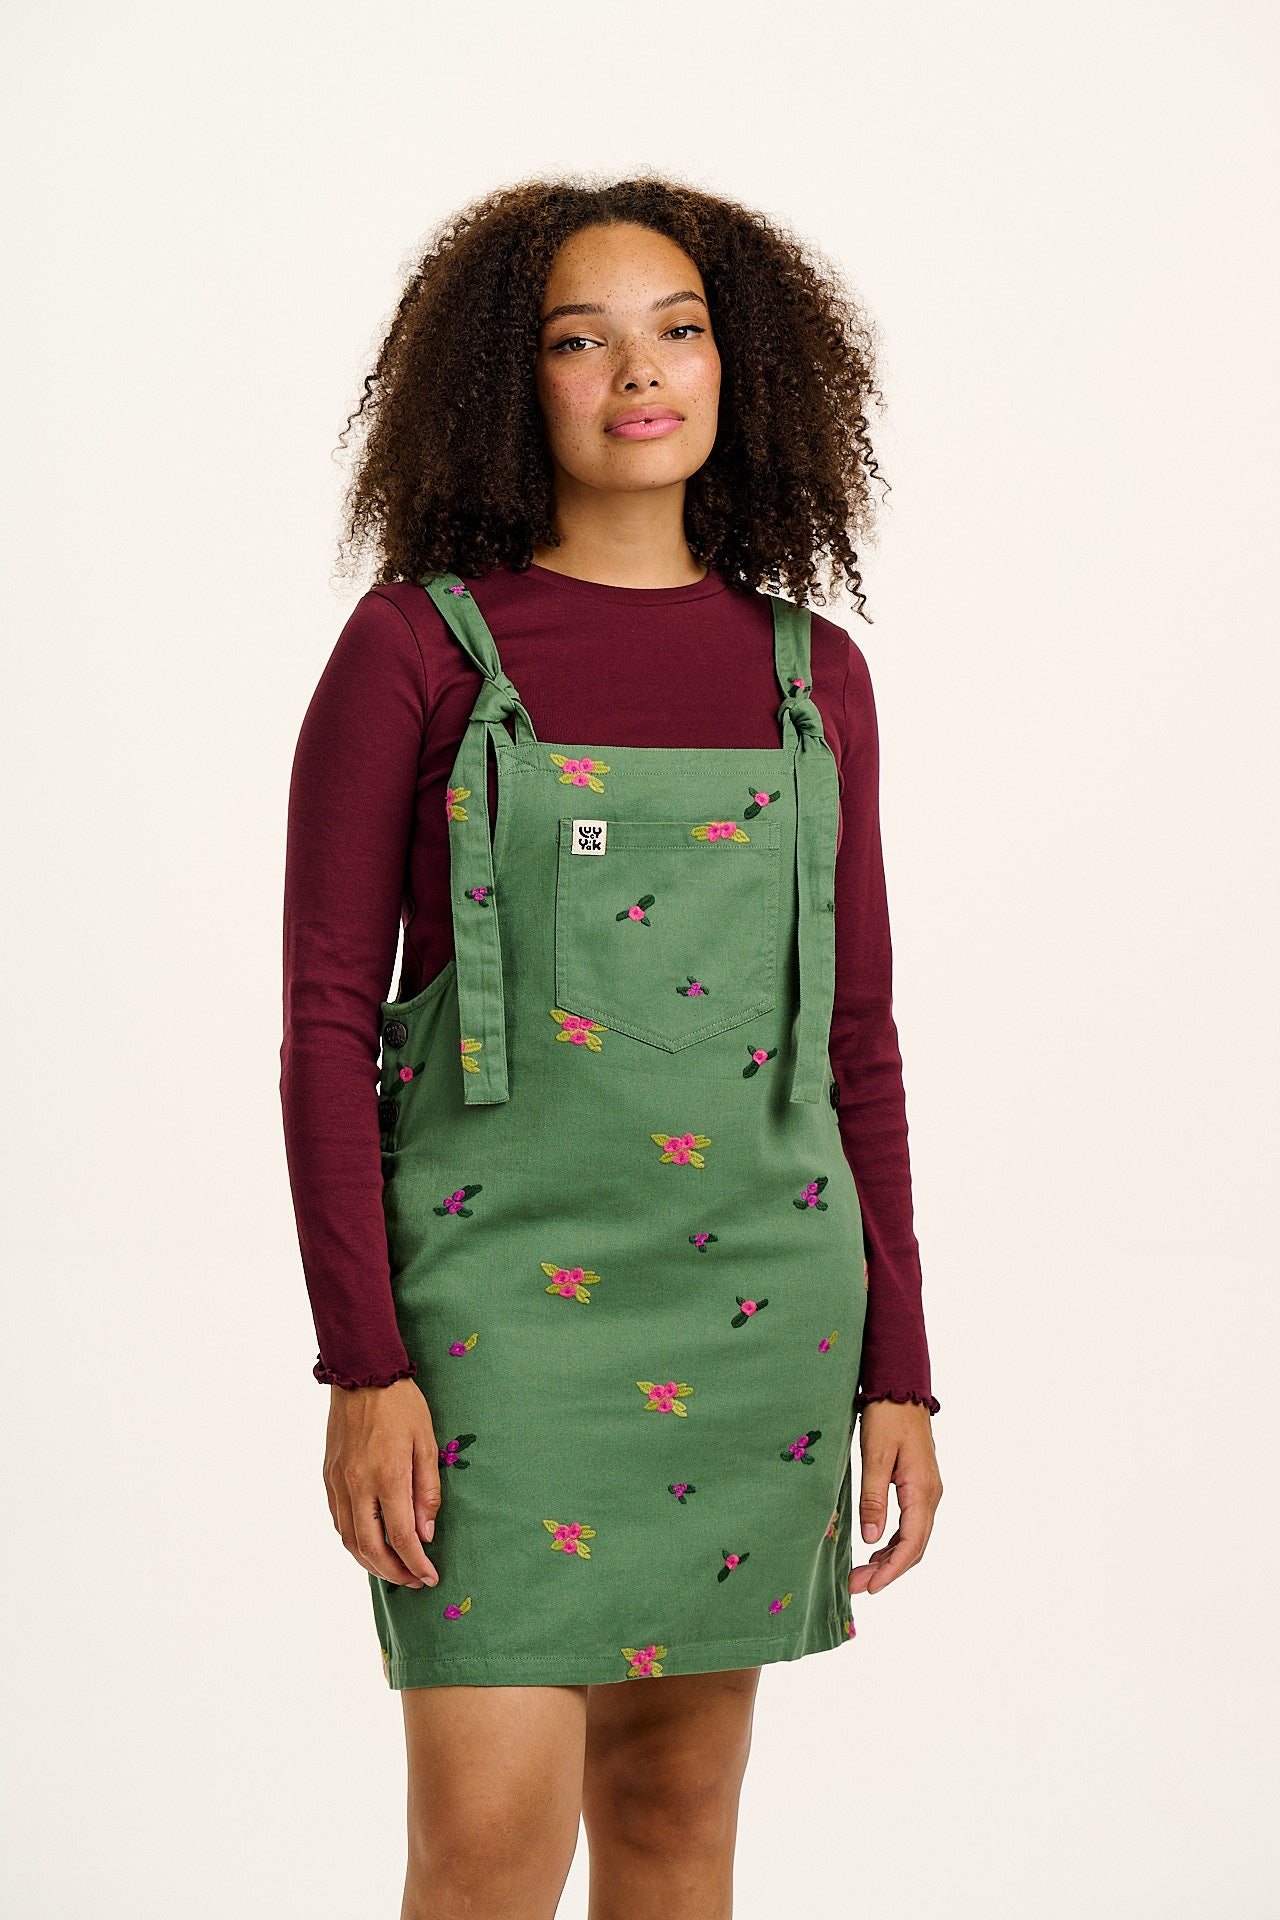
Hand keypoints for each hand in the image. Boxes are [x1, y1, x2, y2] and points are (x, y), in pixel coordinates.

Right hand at [323, 1376, 440, 1587]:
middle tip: (414, 1580)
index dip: (416, 1563)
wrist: (361, 1372)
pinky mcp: (328, 1475)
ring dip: (371, 1563)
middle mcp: (357, 1484)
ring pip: (349, 1539)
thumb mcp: (427, 1442)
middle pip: (370, 1548)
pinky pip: (338, 1520)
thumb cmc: (402, 1404)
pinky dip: (354, 1541)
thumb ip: (427, 1491)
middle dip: (394, 1572)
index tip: (430, 1577)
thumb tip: (425, 1534)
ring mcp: (338, 1481)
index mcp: (386, 1475)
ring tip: (394, 1569)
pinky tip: (370, 1543)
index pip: (400, 1537)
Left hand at [849, 1399, 941, 1595]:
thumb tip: (870, 1539)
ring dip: (890, 1558)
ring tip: (861, 1574)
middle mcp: (931, 1495)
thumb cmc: (887, 1417)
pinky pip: (911, 1524)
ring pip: (913, 1537)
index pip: (911, 1543)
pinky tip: (875, 1548)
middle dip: (887, 1570)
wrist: (901, 1387)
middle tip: (856, 1586)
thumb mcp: (875, 1456)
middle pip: (914, 1546)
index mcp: (922, 1490)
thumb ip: (874, 1498)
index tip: (869, 1587)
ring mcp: (927, 1491)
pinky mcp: (918, 1486)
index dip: (891, 1570)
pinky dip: (893, 1542)